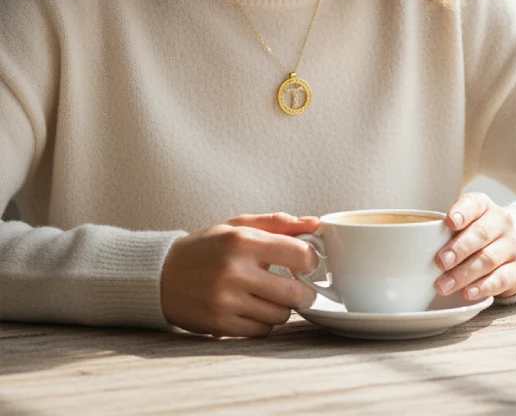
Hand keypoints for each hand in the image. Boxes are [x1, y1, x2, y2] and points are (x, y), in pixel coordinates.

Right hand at [161, 212, 320, 337]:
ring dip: (283, 307)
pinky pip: (262, 330)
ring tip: (271, 295)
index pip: (299, 255)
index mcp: (243, 241)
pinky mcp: (220, 325)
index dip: (310, 260)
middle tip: (300, 287)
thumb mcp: (238, 225)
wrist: (161, 275)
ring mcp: (226, 301)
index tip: (306, 262)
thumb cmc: (206, 246)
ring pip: (280, 315)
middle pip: (294, 292)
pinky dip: (265, 321)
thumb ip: (279, 223)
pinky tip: (255, 308)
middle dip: (304, 291)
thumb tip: (316, 224)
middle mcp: (235, 272)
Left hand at [434, 193, 515, 300]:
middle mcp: (501, 223)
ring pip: (488, 259)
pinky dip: (482, 287)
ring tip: (443, 286)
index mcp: (483, 207)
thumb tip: (414, 246)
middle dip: (459, 248)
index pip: (473, 204)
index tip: (449, 222)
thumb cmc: (473, 236)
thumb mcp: (461, 226)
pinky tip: (467, 293)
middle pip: (481, 234)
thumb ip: (444, 231)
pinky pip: (501, 279)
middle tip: (440, 262)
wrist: (507, 252)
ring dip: (464, 274)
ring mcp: (511, 247)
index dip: (462, 212)